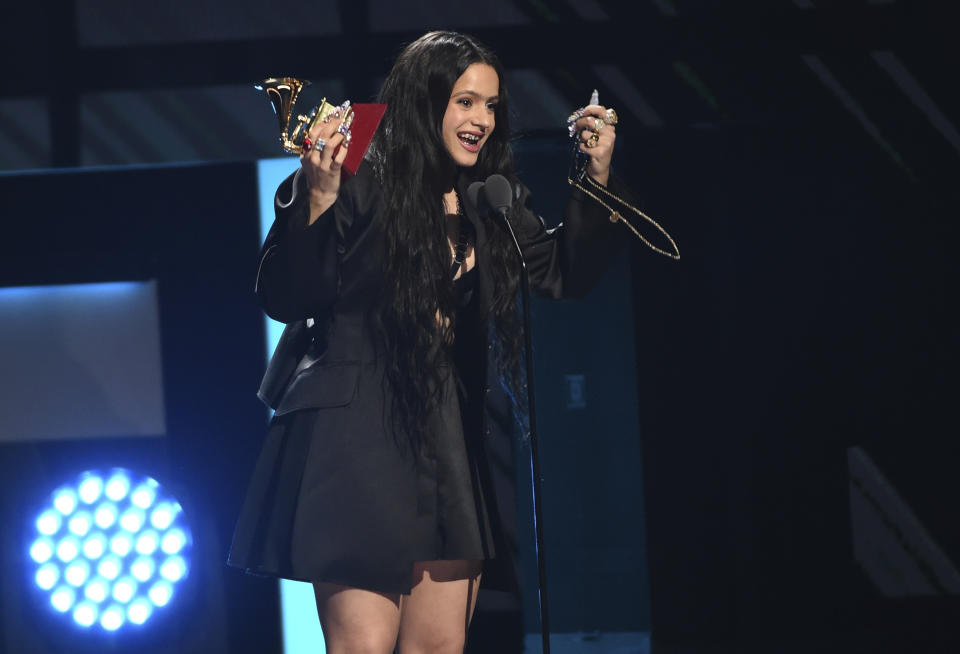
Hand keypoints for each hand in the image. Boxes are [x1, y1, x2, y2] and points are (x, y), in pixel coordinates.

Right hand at [301, 105, 350, 223]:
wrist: (320, 194)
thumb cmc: (317, 176)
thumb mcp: (309, 162)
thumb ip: (312, 149)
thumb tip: (324, 132)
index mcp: (306, 153)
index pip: (312, 133)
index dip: (322, 123)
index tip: (330, 117)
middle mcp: (312, 158)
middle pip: (321, 136)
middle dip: (332, 124)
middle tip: (340, 119)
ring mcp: (322, 165)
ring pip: (329, 144)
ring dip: (339, 134)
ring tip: (345, 129)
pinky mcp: (332, 171)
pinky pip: (339, 157)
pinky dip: (344, 148)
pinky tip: (348, 142)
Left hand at [573, 104, 616, 185]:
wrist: (600, 168)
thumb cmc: (596, 148)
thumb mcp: (596, 134)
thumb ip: (590, 124)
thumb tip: (579, 115)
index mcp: (609, 126)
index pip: (602, 111)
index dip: (591, 109)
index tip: (583, 113)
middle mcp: (610, 133)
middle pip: (591, 121)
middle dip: (580, 123)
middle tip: (576, 127)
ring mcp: (606, 143)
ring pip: (585, 134)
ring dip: (582, 139)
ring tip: (586, 144)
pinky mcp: (600, 152)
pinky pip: (583, 146)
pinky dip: (581, 148)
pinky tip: (586, 151)